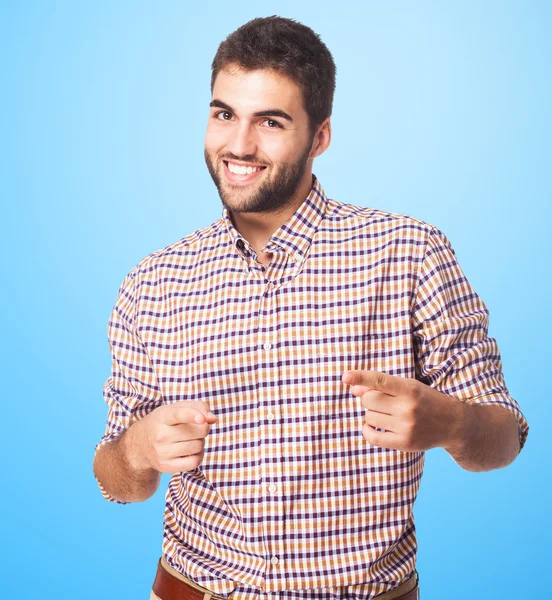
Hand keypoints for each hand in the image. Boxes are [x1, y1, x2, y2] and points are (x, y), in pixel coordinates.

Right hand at [127, 401, 217, 473]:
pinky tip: (191, 450)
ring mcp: (163, 452)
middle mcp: (161, 435)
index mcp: (163, 416)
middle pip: (198, 431)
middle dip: (203, 428)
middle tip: (196, 427)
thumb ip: (198, 407)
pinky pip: (195, 461)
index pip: (179, 414)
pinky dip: (199, 455)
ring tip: (190, 438)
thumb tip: (213, 418)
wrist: (140, 445)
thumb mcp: (176, 408)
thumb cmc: (165, 422)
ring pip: (198, 446)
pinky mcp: (167, 466)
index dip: (192, 415)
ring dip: (200, 441)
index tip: (202, 419)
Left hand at [342, 370, 461, 451]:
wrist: (453, 424)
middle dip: (369, 399)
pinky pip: (372, 437)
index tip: (345, 377)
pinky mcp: (404, 443)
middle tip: (382, 401)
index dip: (361, 377)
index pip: (380, 381)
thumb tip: (353, 388)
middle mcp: (408, 408)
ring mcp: (406, 427)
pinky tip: (373, 426)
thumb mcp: (408, 387)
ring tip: (386, 414)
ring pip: (369, 417)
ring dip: (371, 414)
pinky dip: (368, 430)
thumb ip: (381, 386)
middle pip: (369, 400)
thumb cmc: (426, 401)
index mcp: (410, 389)